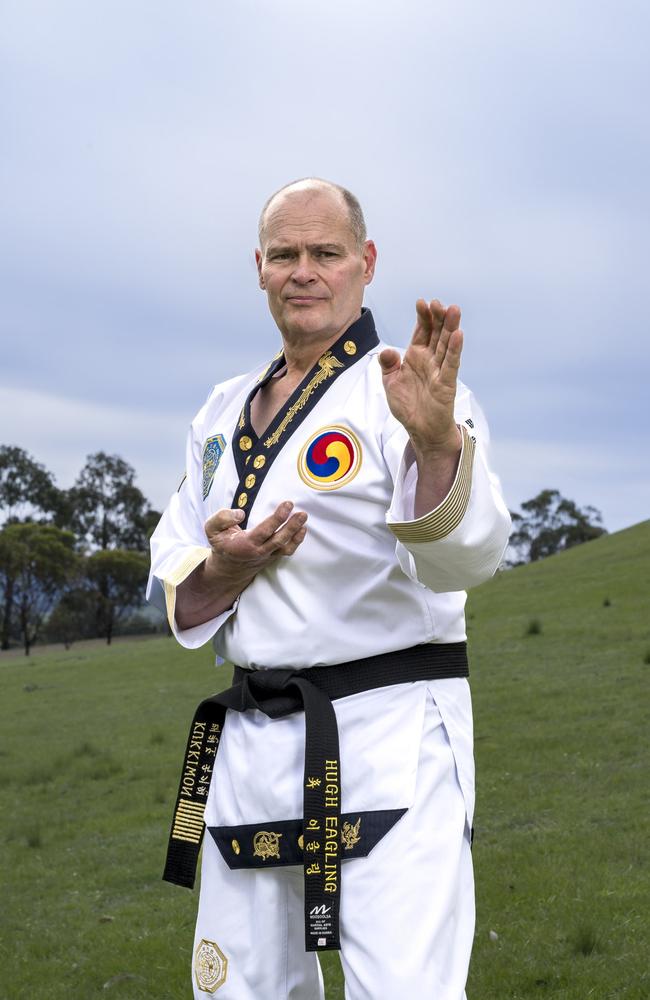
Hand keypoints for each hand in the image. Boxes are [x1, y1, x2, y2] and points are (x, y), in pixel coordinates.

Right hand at [205, 501, 307, 578]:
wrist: (228, 567)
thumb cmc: (222, 544)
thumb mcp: (211, 529)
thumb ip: (222, 518)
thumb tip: (240, 513)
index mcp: (244, 544)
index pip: (264, 531)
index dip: (277, 518)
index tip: (287, 504)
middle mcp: (258, 551)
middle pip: (279, 539)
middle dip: (291, 525)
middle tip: (301, 512)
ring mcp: (267, 555)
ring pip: (285, 546)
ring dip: (296, 533)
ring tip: (303, 518)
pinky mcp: (273, 556)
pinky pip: (287, 551)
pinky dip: (296, 541)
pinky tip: (302, 528)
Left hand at [379, 299, 462, 457]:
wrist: (420, 429)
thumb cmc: (408, 405)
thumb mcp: (391, 383)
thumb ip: (388, 365)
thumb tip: (386, 351)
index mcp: (416, 356)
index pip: (421, 332)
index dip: (422, 317)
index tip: (421, 302)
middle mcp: (430, 360)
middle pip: (436, 333)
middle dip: (437, 317)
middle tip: (438, 302)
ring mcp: (439, 370)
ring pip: (446, 344)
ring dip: (450, 327)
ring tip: (453, 309)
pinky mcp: (446, 383)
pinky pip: (451, 364)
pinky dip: (454, 350)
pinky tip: (458, 335)